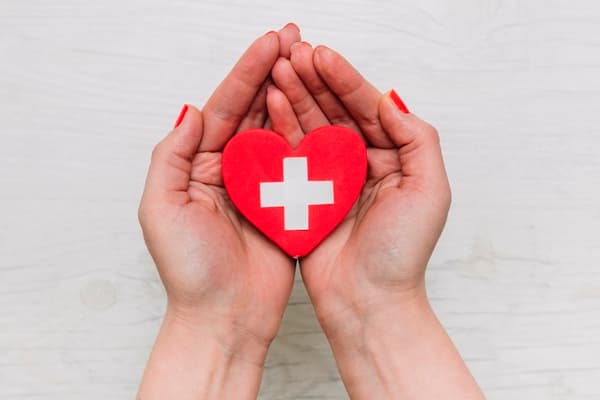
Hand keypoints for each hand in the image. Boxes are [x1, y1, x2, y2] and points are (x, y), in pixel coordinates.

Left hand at [137, 24, 300, 398]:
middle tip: (296, 39)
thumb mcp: (161, 209)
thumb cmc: (190, 272)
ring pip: (278, 130)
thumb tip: (193, 111)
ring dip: (293, 95)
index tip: (270, 43)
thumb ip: (173, 156)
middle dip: (273, 72)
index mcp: (199, 166)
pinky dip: (310, 136)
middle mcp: (229, 170)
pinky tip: (324, 111)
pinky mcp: (286, 204)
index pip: (226, 108)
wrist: (224, 318)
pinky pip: (299, 163)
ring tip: (312, 63)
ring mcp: (260, 185)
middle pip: (253, 110)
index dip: (246, 72)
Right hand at [268, 43, 482, 397]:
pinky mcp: (306, 195)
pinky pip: (293, 156)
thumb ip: (417, 139)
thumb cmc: (401, 254)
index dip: (345, 79)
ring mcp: (332, 178)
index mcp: (394, 157)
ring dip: (295, 98)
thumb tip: (389, 99)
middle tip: (292, 55)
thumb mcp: (429, 190)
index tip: (322, 56)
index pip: (367, 107)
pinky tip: (269, 108)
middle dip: (315, 81)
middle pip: (336, 111)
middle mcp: (362, 163)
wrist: (368, 302)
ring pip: (312, 127)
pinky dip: (282, 130)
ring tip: (276, 72)